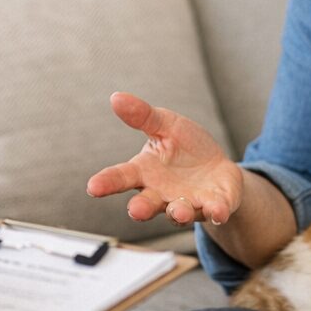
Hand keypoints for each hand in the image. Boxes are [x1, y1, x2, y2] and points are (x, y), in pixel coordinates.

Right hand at [86, 91, 242, 226]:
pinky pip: (213, 211)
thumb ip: (143, 116)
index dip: (106, 183)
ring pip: (178, 212)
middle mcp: (161, 194)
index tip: (93, 187)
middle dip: (141, 208)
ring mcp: (187, 203)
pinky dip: (215, 212)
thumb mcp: (166, 125)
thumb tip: (116, 97)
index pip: (121, 177)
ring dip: (178, 212)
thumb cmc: (184, 147)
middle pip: (147, 204)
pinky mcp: (213, 207)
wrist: (217, 168)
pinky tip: (217, 212)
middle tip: (135, 210)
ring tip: (179, 211)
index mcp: (145, 172)